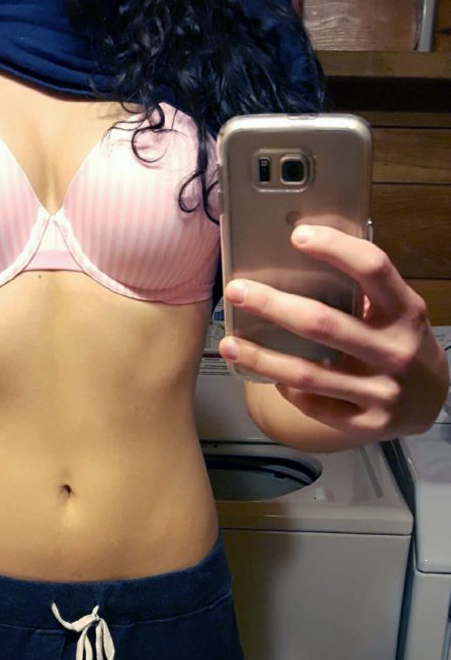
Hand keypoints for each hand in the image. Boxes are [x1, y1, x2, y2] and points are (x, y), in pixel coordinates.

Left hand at [218, 225, 449, 441]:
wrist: (430, 401)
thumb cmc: (401, 343)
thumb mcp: (397, 313)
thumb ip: (363, 292)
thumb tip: (301, 259)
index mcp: (406, 311)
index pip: (373, 269)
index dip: (336, 249)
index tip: (298, 236)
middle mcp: (396, 350)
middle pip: (323, 324)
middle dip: (273, 305)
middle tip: (237, 291)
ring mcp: (383, 391)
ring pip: (308, 373)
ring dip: (262, 357)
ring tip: (229, 343)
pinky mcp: (368, 423)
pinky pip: (314, 404)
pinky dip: (286, 388)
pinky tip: (269, 374)